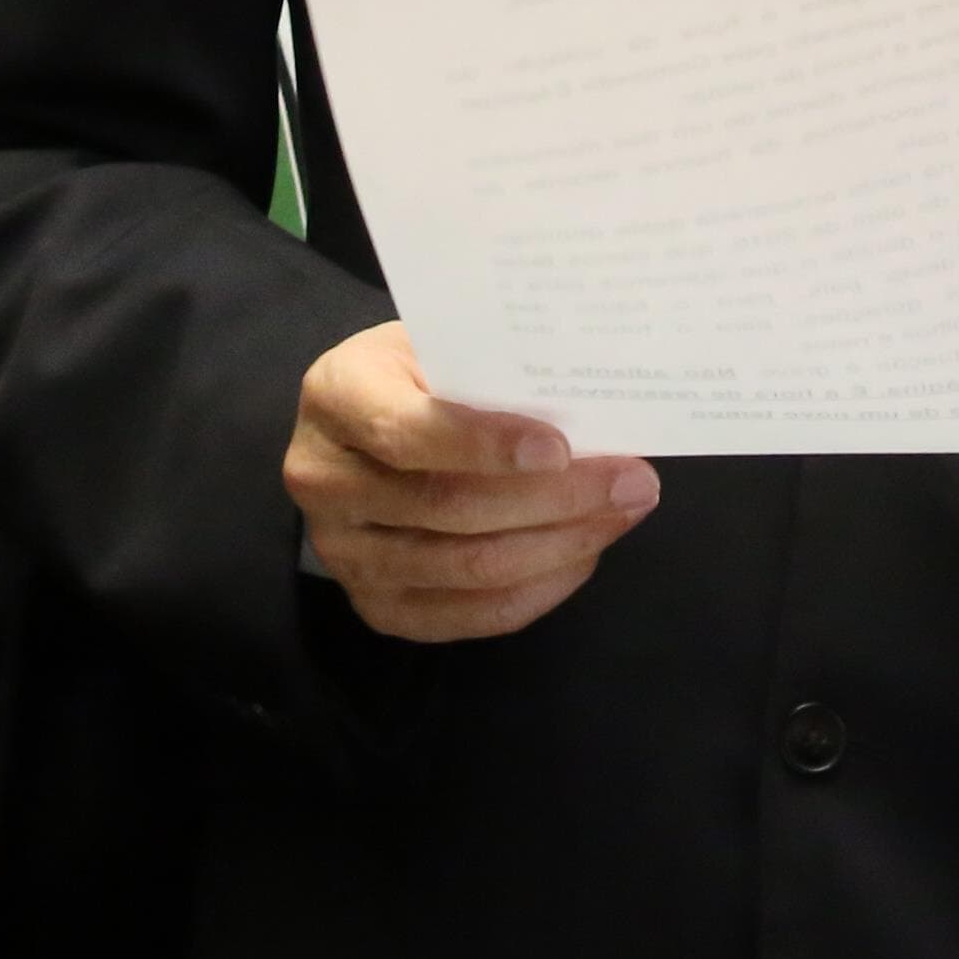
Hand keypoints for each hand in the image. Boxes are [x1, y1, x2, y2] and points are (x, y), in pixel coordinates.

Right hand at [284, 320, 659, 642]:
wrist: (360, 426)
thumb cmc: (417, 372)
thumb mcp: (440, 342)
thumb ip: (492, 367)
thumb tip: (591, 398)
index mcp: (336, 396)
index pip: (408, 431)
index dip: (485, 444)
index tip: (560, 447)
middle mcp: (325, 481)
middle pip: (449, 508)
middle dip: (556, 498)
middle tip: (633, 481)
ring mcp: (344, 554)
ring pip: (466, 569)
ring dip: (561, 545)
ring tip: (623, 513)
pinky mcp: (376, 605)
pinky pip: (468, 616)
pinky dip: (537, 590)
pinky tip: (583, 555)